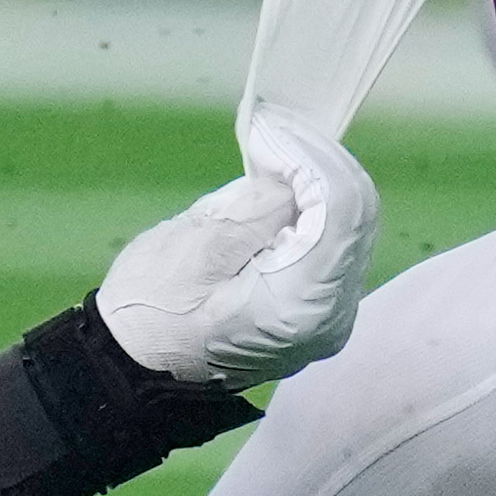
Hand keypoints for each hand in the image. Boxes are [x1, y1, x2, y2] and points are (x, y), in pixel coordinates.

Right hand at [102, 111, 375, 387]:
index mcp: (304, 307)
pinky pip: (333, 239)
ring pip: (351, 221)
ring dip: (314, 176)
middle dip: (316, 158)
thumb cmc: (152, 313)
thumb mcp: (193, 250)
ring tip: (267, 149)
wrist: (139, 368)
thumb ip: (254, 209)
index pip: (341, 209)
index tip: (264, 128)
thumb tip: (290, 176)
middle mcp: (333, 315)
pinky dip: (311, 202)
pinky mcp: (321, 305)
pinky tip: (277, 184)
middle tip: (267, 128)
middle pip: (356, 213)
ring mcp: (332, 313)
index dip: (308, 155)